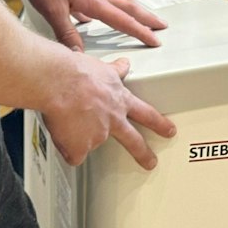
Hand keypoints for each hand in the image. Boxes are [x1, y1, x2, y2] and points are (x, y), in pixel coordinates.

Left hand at [21, 0, 166, 49]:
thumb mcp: (52, 10)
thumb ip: (66, 33)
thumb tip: (80, 54)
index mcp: (92, 2)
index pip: (122, 21)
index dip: (140, 32)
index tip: (155, 40)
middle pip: (128, 7)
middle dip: (146, 18)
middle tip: (161, 25)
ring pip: (115, 4)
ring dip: (130, 13)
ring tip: (138, 20)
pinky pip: (96, 4)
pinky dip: (103, 12)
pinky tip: (91, 19)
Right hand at [41, 53, 176, 169]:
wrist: (59, 81)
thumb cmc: (75, 71)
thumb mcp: (102, 67)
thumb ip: (113, 71)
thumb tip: (122, 65)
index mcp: (120, 99)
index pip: (145, 113)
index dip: (157, 122)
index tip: (168, 129)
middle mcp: (113, 118)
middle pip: (133, 140)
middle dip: (144, 153)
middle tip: (151, 162)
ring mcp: (98, 135)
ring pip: (91, 144)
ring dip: (80, 139)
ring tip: (66, 122)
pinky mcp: (81, 147)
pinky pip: (73, 154)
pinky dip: (66, 146)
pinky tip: (60, 131)